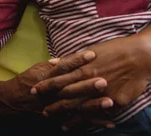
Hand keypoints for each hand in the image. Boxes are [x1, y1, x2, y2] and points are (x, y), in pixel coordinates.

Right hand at [0, 50, 99, 114]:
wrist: (14, 100)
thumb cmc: (26, 81)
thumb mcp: (36, 69)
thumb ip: (51, 65)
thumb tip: (64, 59)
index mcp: (46, 77)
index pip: (63, 67)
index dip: (76, 60)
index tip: (91, 54)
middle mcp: (51, 92)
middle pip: (71, 88)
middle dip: (87, 85)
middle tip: (103, 80)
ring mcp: (55, 106)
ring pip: (76, 106)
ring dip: (93, 105)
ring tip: (109, 102)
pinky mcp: (60, 118)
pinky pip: (79, 121)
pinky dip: (94, 123)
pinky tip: (109, 123)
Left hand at [32, 36, 150, 130]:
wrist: (141, 55)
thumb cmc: (115, 49)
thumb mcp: (90, 50)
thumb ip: (71, 59)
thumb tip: (51, 62)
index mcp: (83, 68)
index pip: (59, 79)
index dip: (45, 86)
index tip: (34, 91)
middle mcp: (91, 82)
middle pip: (68, 97)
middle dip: (54, 105)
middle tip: (43, 112)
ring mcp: (103, 94)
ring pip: (82, 108)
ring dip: (70, 118)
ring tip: (60, 124)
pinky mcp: (116, 102)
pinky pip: (101, 114)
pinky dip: (91, 121)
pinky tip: (82, 126)